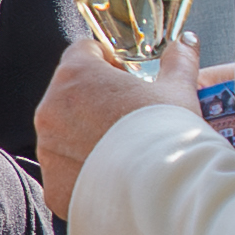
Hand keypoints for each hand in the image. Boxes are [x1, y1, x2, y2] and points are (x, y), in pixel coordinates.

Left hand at [37, 35, 200, 215]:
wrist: (162, 191)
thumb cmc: (167, 134)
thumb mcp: (179, 90)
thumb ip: (179, 61)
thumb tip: (186, 43)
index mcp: (76, 75)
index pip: (82, 52)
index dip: (106, 61)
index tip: (124, 77)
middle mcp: (51, 109)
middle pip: (69, 94)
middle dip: (95, 100)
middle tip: (128, 115)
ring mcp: (48, 150)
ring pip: (63, 134)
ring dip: (85, 135)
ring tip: (123, 148)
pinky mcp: (54, 185)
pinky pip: (65, 172)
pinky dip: (84, 172)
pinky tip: (113, 175)